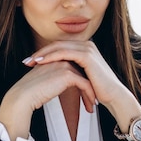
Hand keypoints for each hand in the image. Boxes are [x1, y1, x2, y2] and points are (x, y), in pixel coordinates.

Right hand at [0, 57, 95, 140]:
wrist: (23, 96)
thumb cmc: (30, 92)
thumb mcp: (44, 81)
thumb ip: (53, 78)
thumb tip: (59, 85)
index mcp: (55, 59)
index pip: (75, 68)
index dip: (82, 81)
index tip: (87, 93)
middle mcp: (61, 59)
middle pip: (82, 72)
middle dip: (89, 87)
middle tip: (93, 100)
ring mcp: (64, 65)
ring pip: (85, 78)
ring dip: (90, 93)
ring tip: (92, 105)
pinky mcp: (67, 74)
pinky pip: (85, 84)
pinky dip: (89, 95)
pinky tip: (89, 106)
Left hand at [23, 41, 140, 130]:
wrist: (114, 96)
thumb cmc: (99, 90)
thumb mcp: (82, 78)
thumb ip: (71, 71)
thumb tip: (55, 74)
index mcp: (85, 48)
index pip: (60, 47)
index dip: (44, 53)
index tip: (31, 62)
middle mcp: (87, 45)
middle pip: (58, 44)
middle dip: (41, 52)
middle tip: (27, 61)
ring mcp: (87, 49)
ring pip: (59, 47)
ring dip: (43, 54)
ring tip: (31, 62)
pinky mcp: (87, 55)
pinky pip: (64, 53)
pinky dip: (51, 56)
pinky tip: (41, 62)